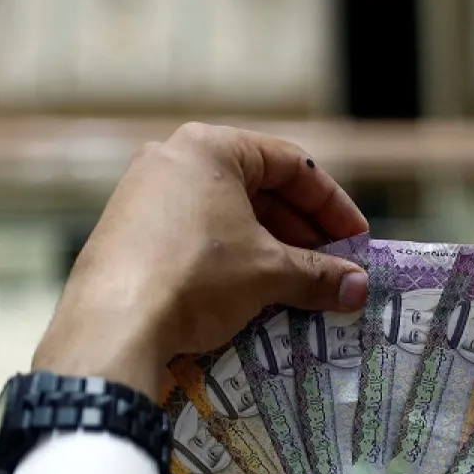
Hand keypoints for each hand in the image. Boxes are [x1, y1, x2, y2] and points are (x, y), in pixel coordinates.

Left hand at [32, 122, 369, 397]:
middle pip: (261, 189)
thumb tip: (360, 288)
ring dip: (274, 250)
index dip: (334, 205)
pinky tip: (256, 295)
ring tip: (302, 286)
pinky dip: (236, 260)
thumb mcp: (269, 272)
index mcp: (209, 148)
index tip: (358, 242)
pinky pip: (199, 236)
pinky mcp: (130, 232)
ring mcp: (145, 195)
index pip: (292, 165)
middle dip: (305, 232)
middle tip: (334, 268)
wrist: (112, 324)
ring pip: (230, 215)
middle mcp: (173, 159)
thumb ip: (320, 275)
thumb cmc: (196, 277)